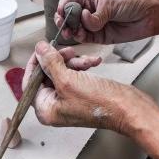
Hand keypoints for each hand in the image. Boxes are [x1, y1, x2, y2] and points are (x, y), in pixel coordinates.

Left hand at [23, 41, 150, 134]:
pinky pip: (74, 74)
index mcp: (45, 109)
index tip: (42, 49)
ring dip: (73, 62)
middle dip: (58, 60)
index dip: (35, 64)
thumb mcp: (68, 80)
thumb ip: (50, 63)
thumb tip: (39, 50)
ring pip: (62, 71)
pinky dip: (82, 66)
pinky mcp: (81, 93)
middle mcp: (54, 106)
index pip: (30, 83)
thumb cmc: (100, 104)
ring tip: (85, 60)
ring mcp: (68, 100)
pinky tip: (92, 62)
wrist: (128, 108)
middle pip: (46, 75)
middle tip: (68, 51)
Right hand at [55, 0, 155, 44]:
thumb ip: (96, 16)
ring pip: (75, 28)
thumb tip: (84, 20)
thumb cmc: (133, 3)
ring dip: (70, 30)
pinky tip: (80, 34)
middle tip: (63, 22)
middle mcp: (90, 12)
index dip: (64, 5)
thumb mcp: (111, 5)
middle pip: (70, 16)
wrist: (149, 16)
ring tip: (71, 30)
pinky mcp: (99, 37)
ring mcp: (93, 25)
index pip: (71, 0)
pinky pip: (85, 38)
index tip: (61, 10)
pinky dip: (80, 37)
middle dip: (64, 19)